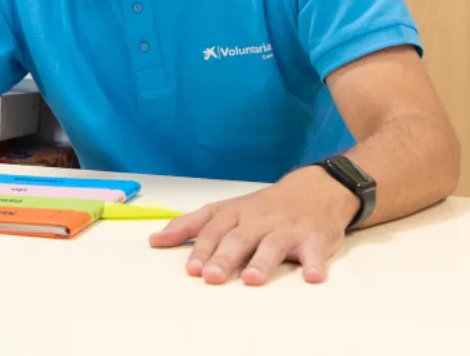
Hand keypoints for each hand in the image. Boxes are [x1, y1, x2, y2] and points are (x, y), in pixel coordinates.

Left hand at [149, 166, 359, 284]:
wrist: (313, 190)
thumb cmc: (261, 208)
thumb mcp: (224, 211)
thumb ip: (189, 226)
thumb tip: (155, 240)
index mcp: (234, 214)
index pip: (213, 231)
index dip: (201, 249)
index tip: (190, 269)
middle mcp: (257, 221)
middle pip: (238, 239)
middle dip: (224, 258)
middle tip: (211, 277)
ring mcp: (286, 229)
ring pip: (272, 245)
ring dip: (262, 262)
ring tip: (251, 279)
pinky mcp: (314, 238)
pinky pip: (314, 252)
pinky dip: (314, 263)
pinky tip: (311, 276)